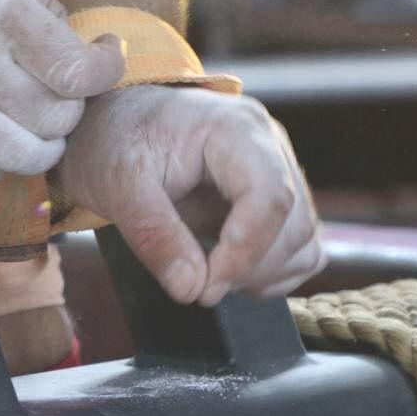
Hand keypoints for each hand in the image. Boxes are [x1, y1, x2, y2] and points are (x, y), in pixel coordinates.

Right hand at [0, 0, 124, 186]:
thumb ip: (42, 4)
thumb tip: (73, 45)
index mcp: (0, 14)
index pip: (74, 72)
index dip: (105, 71)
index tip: (104, 57)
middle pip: (53, 119)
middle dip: (73, 107)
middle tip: (64, 90)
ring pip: (16, 157)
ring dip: (41, 147)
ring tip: (39, 126)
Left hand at [57, 85, 324, 305]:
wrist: (114, 126)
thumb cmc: (115, 142)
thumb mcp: (117, 185)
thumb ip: (153, 235)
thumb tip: (191, 289)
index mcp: (235, 128)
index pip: (270, 196)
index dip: (245, 252)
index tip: (206, 288)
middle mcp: (269, 145)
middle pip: (293, 221)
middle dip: (248, 268)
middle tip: (196, 287)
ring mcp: (278, 169)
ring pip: (302, 237)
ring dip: (262, 273)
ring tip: (206, 278)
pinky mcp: (275, 196)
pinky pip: (300, 244)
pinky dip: (272, 271)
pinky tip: (228, 273)